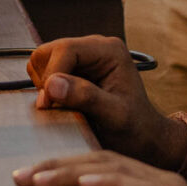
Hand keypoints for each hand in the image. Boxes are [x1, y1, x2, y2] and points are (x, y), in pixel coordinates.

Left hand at [11, 152, 186, 185]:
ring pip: (110, 168)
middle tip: (19, 174)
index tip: (32, 179)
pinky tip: (80, 184)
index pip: (102, 168)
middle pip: (99, 161)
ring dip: (68, 172)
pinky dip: (105, 183)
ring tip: (35, 178)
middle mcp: (161, 182)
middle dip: (55, 166)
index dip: (65, 170)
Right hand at [27, 36, 186, 168]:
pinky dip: (46, 89)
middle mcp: (95, 47)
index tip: (47, 104)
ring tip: (62, 107)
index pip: (66, 50)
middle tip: (55, 108)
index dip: (51, 75)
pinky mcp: (74, 69)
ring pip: (43, 61)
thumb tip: (52, 84)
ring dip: (45, 85)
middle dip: (46, 80)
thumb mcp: (115, 116)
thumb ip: (86, 97)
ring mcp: (83, 57)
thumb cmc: (135, 129)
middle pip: (50, 51)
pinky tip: (63, 105)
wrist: (143, 138)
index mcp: (110, 50)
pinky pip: (45, 72)